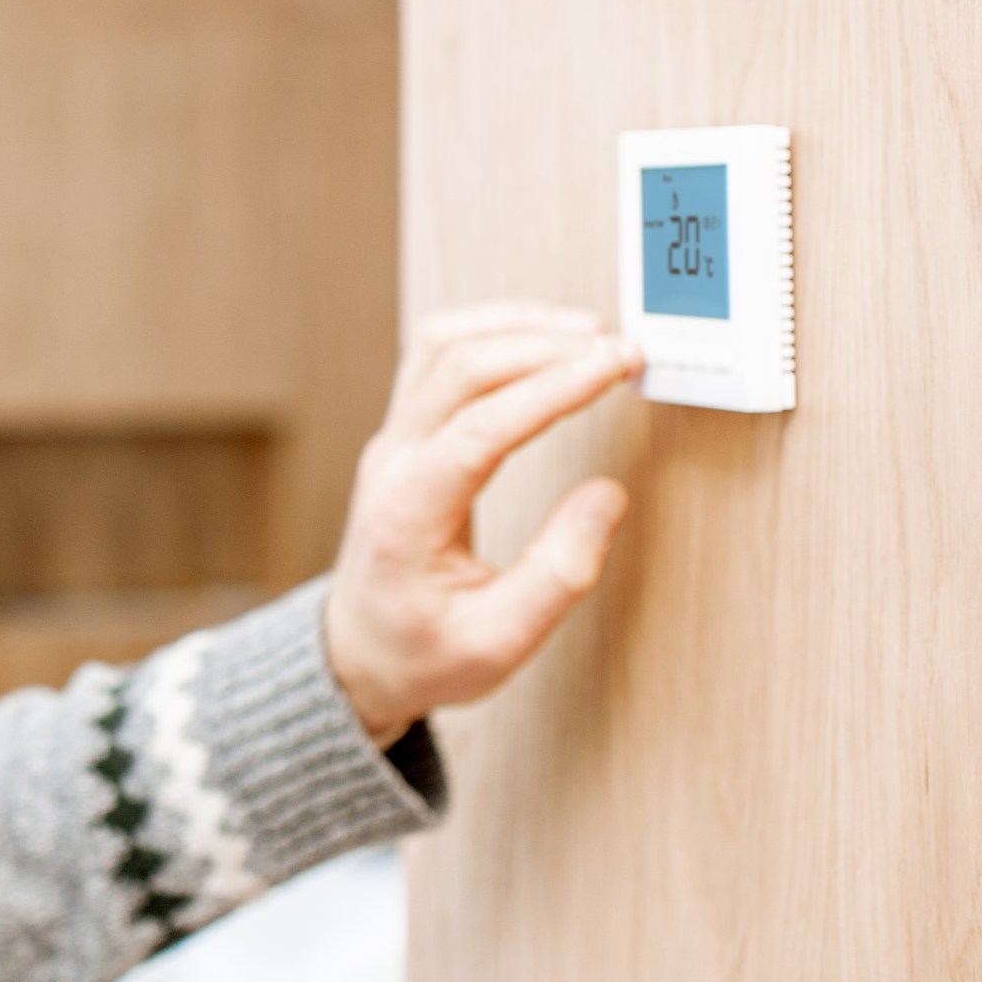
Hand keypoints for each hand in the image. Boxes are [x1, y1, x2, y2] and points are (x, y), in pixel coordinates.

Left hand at [323, 304, 644, 743]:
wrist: (358, 654)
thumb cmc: (421, 654)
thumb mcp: (497, 643)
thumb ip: (556, 575)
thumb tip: (607, 497)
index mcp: (406, 514)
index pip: (479, 426)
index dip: (552, 388)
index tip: (615, 366)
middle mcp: (389, 463)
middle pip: (458, 368)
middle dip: (546, 346)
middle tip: (623, 350)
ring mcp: (391, 441)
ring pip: (440, 347)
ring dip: (516, 326)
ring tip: (591, 335)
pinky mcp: (403, 433)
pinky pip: (436, 357)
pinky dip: (493, 333)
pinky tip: (543, 339)